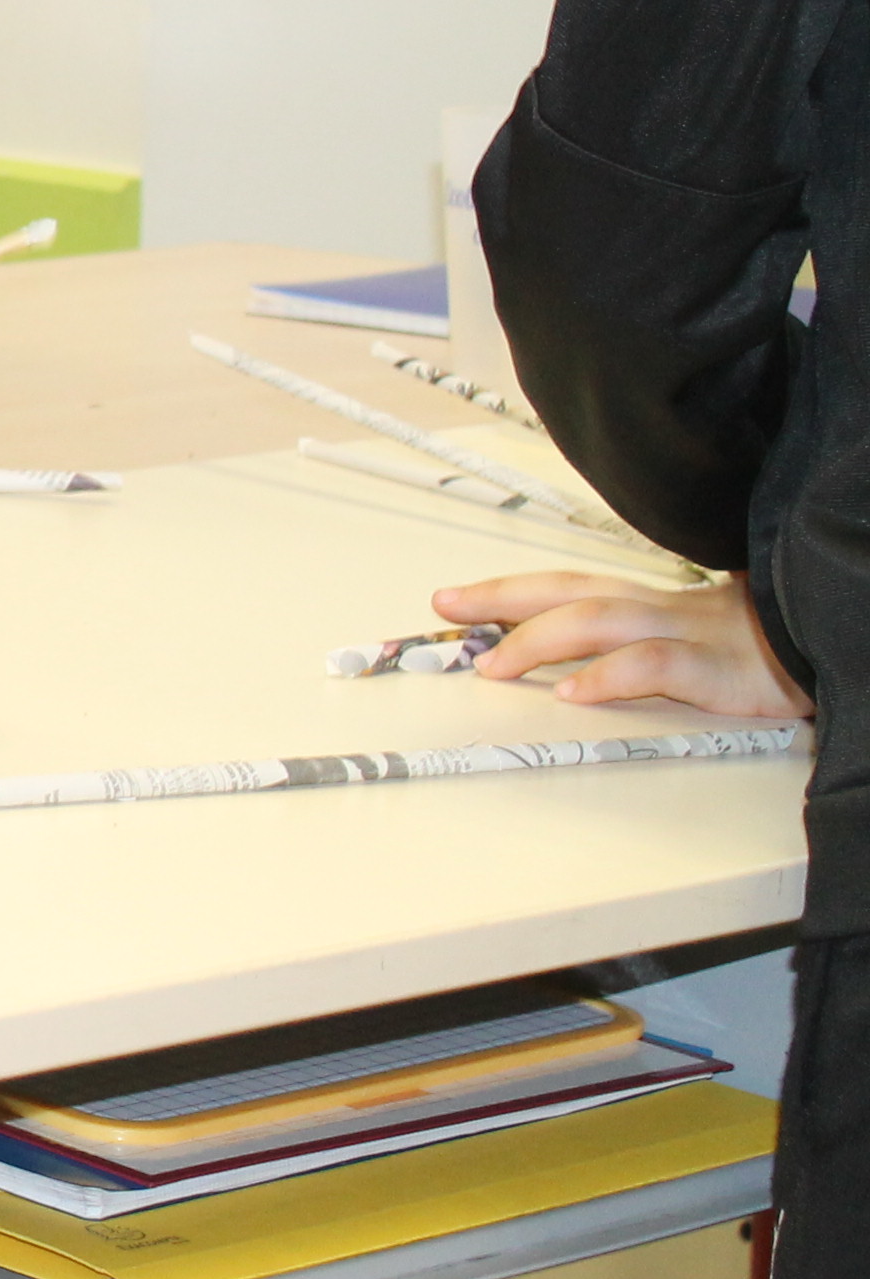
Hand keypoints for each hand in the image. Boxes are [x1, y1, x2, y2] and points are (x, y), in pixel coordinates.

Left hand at [433, 568, 809, 717]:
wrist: (832, 639)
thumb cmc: (765, 646)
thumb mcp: (693, 637)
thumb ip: (636, 641)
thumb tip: (568, 661)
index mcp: (652, 603)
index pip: (569, 586)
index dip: (508, 590)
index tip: (450, 598)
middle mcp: (663, 609)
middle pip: (570, 589)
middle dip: (502, 596)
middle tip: (446, 607)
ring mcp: (691, 634)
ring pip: (601, 621)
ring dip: (539, 639)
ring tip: (494, 665)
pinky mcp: (721, 670)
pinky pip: (657, 664)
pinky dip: (610, 675)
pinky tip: (575, 692)